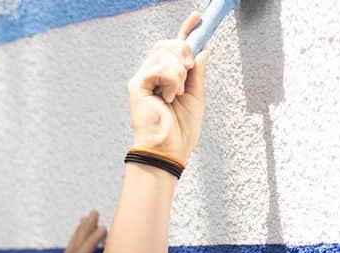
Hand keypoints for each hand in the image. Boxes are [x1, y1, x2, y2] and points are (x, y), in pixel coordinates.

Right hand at [128, 12, 208, 159]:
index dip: (186, 31)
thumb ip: (197, 73)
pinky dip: (171, 80)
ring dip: (179, 71)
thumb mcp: (196, 95)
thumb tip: (202, 50)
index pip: (174, 48)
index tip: (198, 18)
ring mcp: (143, 80)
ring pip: (164, 53)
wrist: (168, 148)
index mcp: (165, 79)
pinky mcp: (137, 85)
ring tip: (177, 93)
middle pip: (166, 44)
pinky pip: (158, 67)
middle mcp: (151, 76)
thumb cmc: (180, 130)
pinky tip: (168, 96)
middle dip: (183, 49)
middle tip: (189, 69)